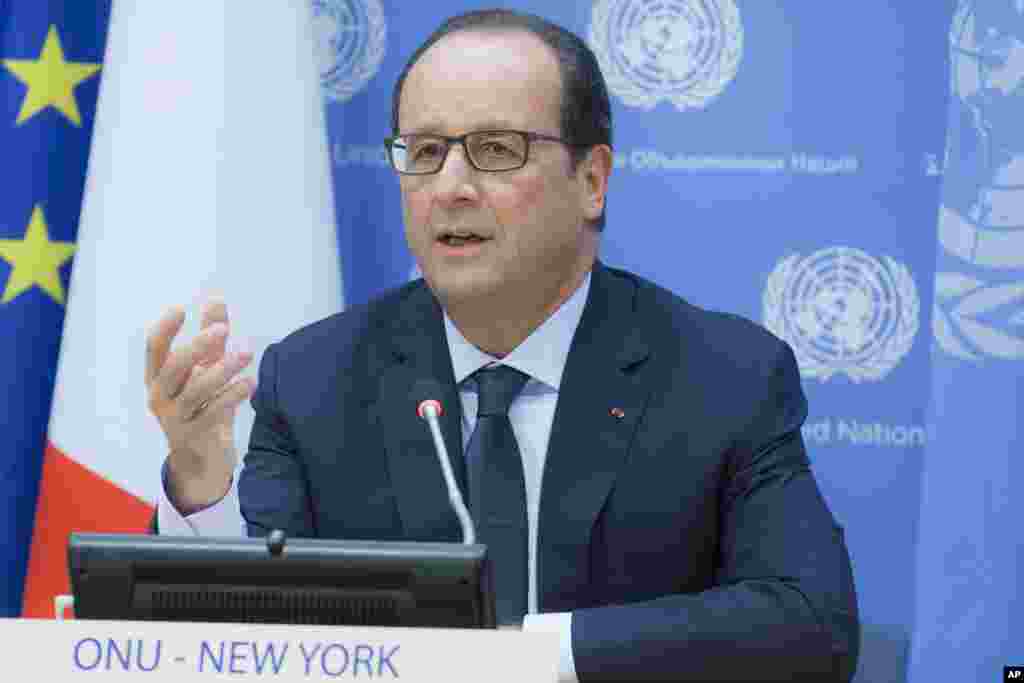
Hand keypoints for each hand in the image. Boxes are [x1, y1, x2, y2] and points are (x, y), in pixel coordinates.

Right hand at [145, 299, 254, 512]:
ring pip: (195, 391)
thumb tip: (216, 300)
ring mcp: (174, 418)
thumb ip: (210, 339)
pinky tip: (250, 383)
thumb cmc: (201, 407)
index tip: (180, 308)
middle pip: (173, 367)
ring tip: (246, 354)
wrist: (202, 459)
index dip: (164, 329)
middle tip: (222, 329)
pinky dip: (231, 396)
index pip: (153, 349)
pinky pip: (211, 414)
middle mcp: (160, 396)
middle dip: (197, 346)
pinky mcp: (192, 436)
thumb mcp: (205, 370)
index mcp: (158, 377)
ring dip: (222, 370)